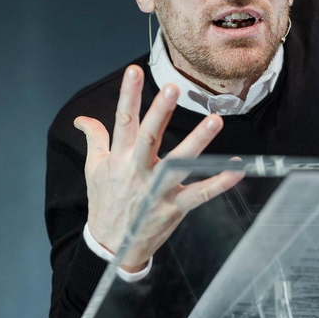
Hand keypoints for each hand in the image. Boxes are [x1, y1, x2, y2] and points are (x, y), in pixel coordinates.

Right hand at [74, 64, 243, 271]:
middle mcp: (137, 171)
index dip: (128, 95)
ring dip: (198, 142)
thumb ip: (95, 139)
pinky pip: (200, 193)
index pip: (122, 121)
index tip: (133, 70)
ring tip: (215, 121)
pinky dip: (219, 182)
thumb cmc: (105, 202)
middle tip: (173, 88)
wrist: (111, 247)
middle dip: (160, 112)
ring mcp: (156, 190)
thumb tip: (81, 118)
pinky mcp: (173, 207)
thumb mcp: (94, 169)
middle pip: (149, 137)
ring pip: (178, 163)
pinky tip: (236, 168)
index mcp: (119, 158)